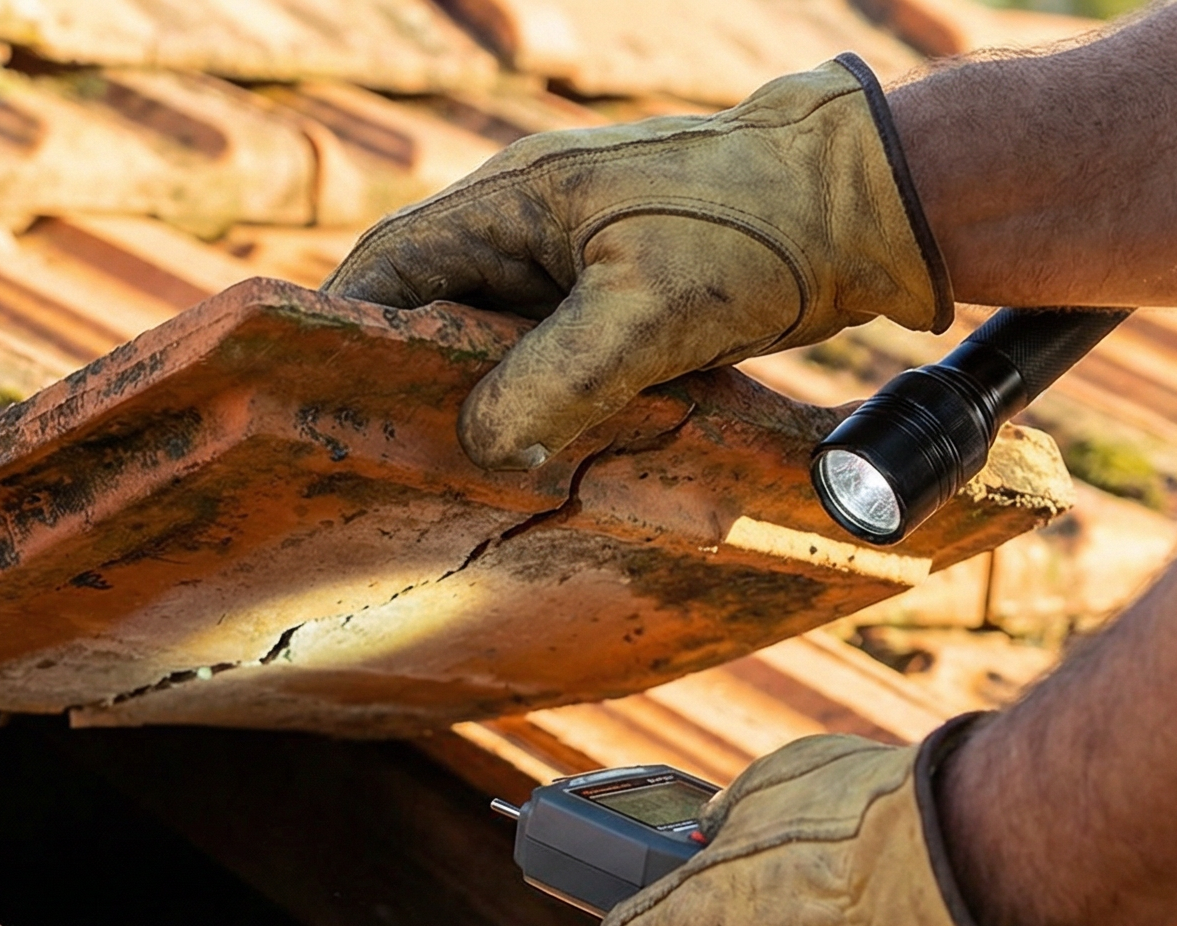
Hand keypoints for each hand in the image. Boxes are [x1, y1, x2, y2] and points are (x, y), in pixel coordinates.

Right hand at [325, 56, 948, 470]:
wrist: (862, 205)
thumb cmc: (755, 230)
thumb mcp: (648, 312)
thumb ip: (556, 377)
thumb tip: (479, 442)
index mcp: (511, 201)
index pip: (388, 268)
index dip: (342, 333)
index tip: (315, 407)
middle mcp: (530, 221)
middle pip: (432, 307)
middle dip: (407, 380)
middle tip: (383, 464)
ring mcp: (576, 256)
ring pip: (494, 336)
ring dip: (481, 397)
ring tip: (456, 474)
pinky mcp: (622, 292)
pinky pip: (554, 351)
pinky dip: (541, 398)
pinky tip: (542, 453)